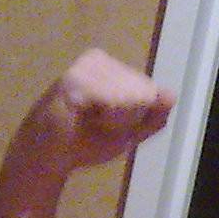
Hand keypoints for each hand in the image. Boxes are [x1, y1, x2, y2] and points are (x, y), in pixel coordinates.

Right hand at [17, 48, 174, 172]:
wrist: (47, 157)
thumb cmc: (85, 142)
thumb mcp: (128, 133)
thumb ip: (153, 117)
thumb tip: (172, 95)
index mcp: (112, 68)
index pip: (150, 92)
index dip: (136, 119)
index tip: (107, 124)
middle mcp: (100, 60)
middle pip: (144, 94)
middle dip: (126, 121)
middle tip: (95, 124)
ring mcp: (87, 67)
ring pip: (132, 98)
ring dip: (114, 122)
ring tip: (87, 121)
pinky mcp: (76, 79)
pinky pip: (115, 102)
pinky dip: (106, 120)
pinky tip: (83, 119)